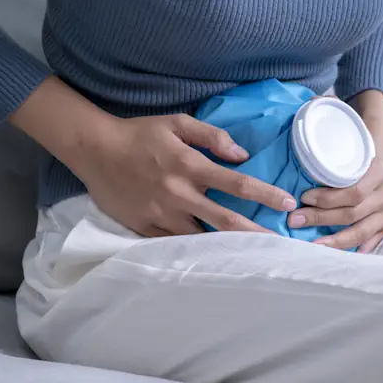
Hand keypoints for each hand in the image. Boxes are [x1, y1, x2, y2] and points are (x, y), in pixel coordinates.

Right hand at [10, 77, 297, 237]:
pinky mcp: (144, 228)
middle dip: (256, 232)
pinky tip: (214, 259)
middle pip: (225, 220)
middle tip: (281, 243)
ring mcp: (161, 214)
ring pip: (202, 238)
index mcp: (189, 166)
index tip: (287, 202)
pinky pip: (176, 244)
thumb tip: (241, 155)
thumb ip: (212, 136)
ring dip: (228, 247)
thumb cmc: (140, 133)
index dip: (265, 194)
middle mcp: (179, 194)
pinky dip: (196, 251)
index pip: (236, 183)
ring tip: (254, 256)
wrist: (95, 150)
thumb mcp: (177, 123)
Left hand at [291, 154, 382, 252]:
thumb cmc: (354, 159)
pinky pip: (372, 240)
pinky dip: (357, 248)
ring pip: (361, 231)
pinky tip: (340, 255)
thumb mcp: (345, 154)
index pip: (353, 192)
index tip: (303, 198)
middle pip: (352, 213)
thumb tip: (296, 179)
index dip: (327, 198)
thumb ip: (328, 163)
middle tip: (295, 220)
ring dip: (334, 239)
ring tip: (312, 243)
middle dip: (320, 218)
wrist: (375, 164)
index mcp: (378, 172)